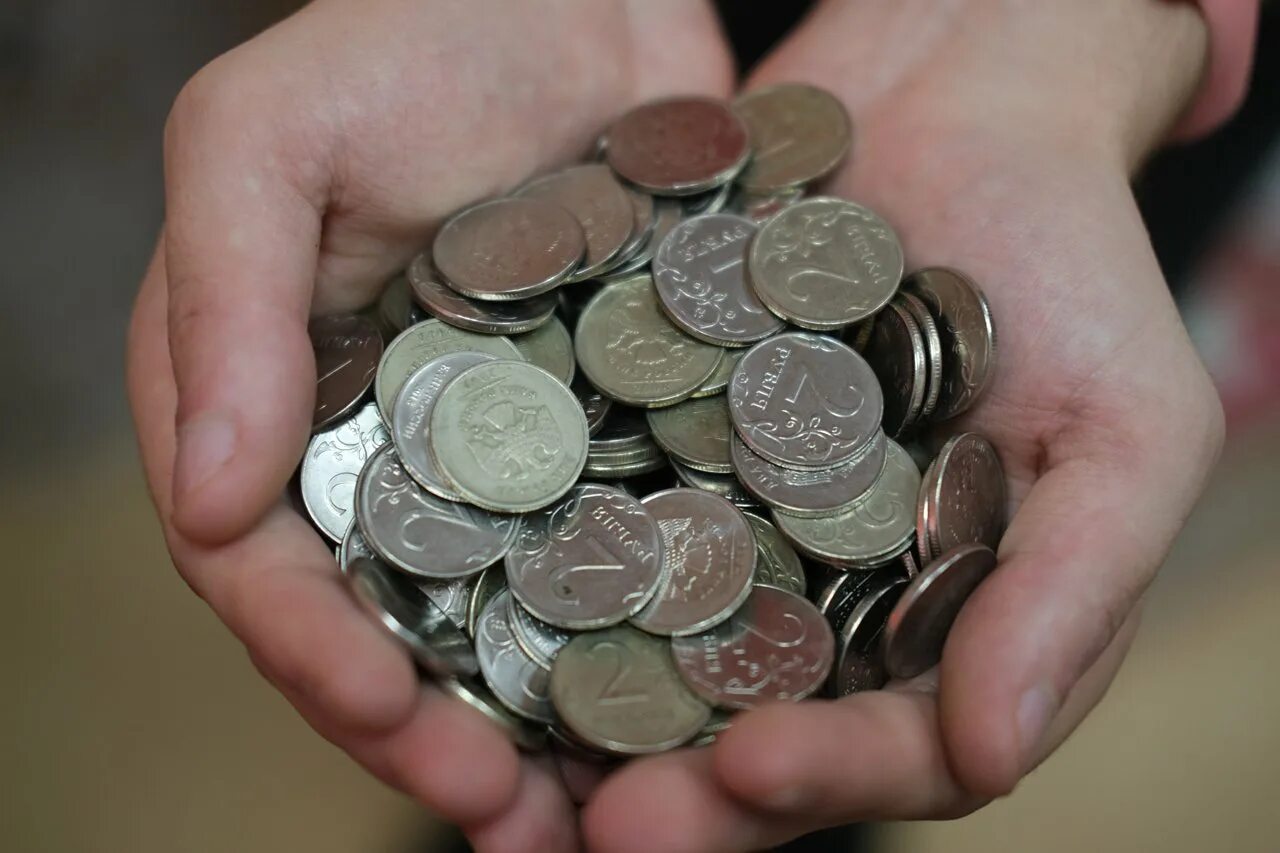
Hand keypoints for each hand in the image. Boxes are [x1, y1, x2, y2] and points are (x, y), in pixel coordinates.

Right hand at [126, 1, 730, 846]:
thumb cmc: (405, 34)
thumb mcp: (266, 137)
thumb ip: (220, 307)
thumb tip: (202, 507)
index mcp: (281, 405)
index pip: (271, 565)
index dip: (317, 655)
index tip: (391, 721)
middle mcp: (392, 454)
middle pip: (399, 626)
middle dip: (441, 734)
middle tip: (514, 822)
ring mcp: (513, 455)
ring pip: (519, 618)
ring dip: (552, 723)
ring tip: (607, 816)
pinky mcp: (619, 431)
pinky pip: (631, 546)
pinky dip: (652, 628)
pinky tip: (697, 698)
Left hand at [579, 1, 1224, 848]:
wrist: (956, 112)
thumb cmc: (1074, 271)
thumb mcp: (1126, 431)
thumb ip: (1071, 594)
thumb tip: (992, 753)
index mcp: (943, 629)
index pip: (892, 747)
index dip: (828, 777)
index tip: (750, 771)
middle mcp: (825, 602)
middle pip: (750, 730)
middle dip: (681, 790)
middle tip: (605, 824)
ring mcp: (728, 529)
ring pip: (650, 650)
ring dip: (584, 712)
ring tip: (511, 759)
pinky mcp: (652, 448)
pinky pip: (591, 514)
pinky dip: (537, 559)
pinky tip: (471, 593)